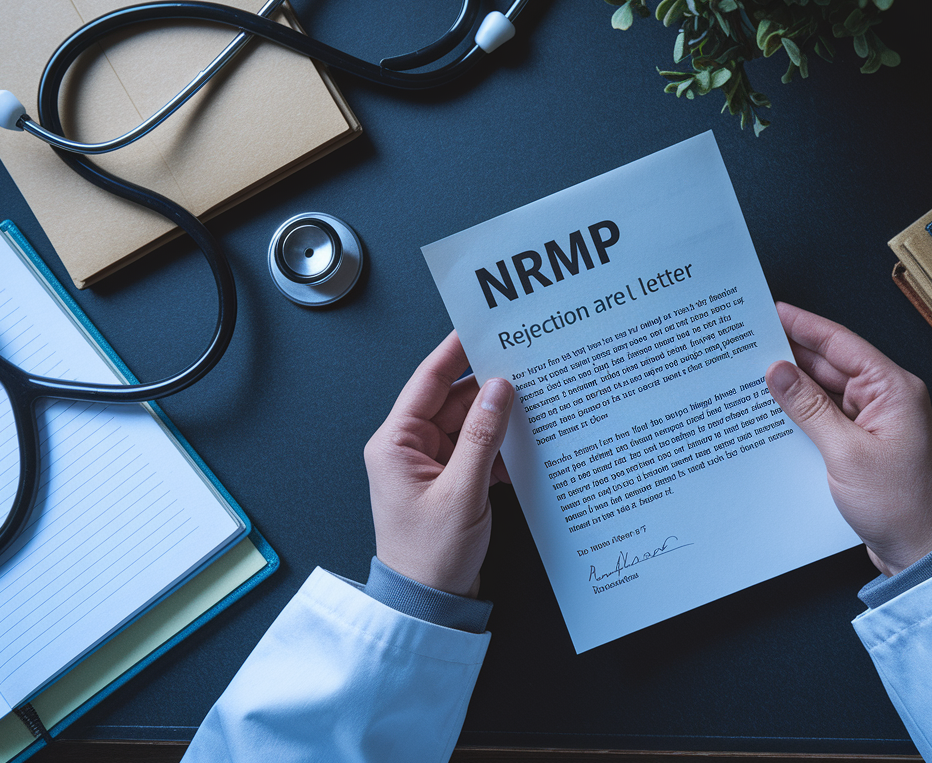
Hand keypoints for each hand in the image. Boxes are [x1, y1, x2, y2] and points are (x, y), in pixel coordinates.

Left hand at [363, 331, 512, 597]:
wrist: (428, 605)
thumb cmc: (430, 557)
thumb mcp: (461, 493)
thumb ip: (482, 437)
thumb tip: (499, 390)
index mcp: (395, 443)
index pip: (428, 381)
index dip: (455, 351)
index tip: (481, 326)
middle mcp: (409, 448)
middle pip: (454, 400)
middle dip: (489, 386)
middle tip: (525, 363)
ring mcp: (431, 465)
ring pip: (470, 424)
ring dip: (499, 418)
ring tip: (535, 401)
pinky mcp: (451, 482)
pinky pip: (477, 449)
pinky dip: (501, 446)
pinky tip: (527, 442)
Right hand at [765, 303, 931, 575]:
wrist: (922, 552)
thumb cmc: (900, 504)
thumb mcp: (846, 453)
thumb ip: (809, 408)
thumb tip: (779, 371)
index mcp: (893, 389)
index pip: (841, 344)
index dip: (804, 325)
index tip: (772, 311)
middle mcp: (886, 399)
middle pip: (831, 365)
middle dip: (791, 354)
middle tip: (750, 343)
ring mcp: (874, 423)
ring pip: (826, 392)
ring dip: (793, 386)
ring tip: (752, 374)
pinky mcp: (863, 445)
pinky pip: (827, 418)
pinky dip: (802, 414)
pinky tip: (774, 412)